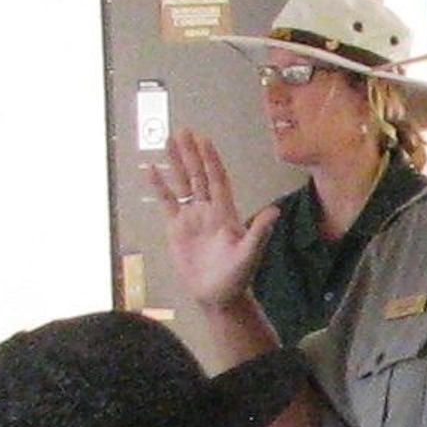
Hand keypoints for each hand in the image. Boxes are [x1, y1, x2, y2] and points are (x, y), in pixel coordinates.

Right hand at [151, 130, 267, 308]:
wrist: (218, 295)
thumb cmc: (237, 276)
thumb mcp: (250, 254)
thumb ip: (259, 232)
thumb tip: (274, 211)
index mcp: (225, 212)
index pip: (217, 179)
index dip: (211, 160)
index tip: (204, 140)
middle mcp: (208, 210)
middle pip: (198, 175)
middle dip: (191, 154)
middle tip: (184, 131)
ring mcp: (192, 217)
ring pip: (182, 184)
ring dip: (176, 163)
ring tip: (168, 141)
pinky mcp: (177, 228)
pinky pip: (167, 202)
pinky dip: (159, 186)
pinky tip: (151, 169)